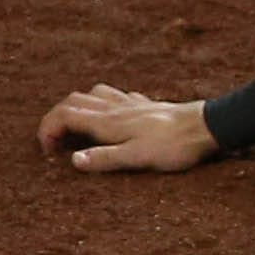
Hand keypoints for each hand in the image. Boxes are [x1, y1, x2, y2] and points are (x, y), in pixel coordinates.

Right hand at [37, 86, 219, 172]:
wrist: (208, 126)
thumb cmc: (174, 145)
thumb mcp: (136, 158)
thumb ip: (104, 158)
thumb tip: (73, 160)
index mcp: (108, 121)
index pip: (64, 114)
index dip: (47, 129)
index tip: (47, 151)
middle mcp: (116, 107)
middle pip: (73, 100)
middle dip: (57, 117)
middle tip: (56, 141)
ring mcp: (132, 103)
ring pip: (94, 94)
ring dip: (79, 107)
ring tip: (78, 128)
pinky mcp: (147, 104)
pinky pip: (117, 96)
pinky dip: (104, 104)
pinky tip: (112, 117)